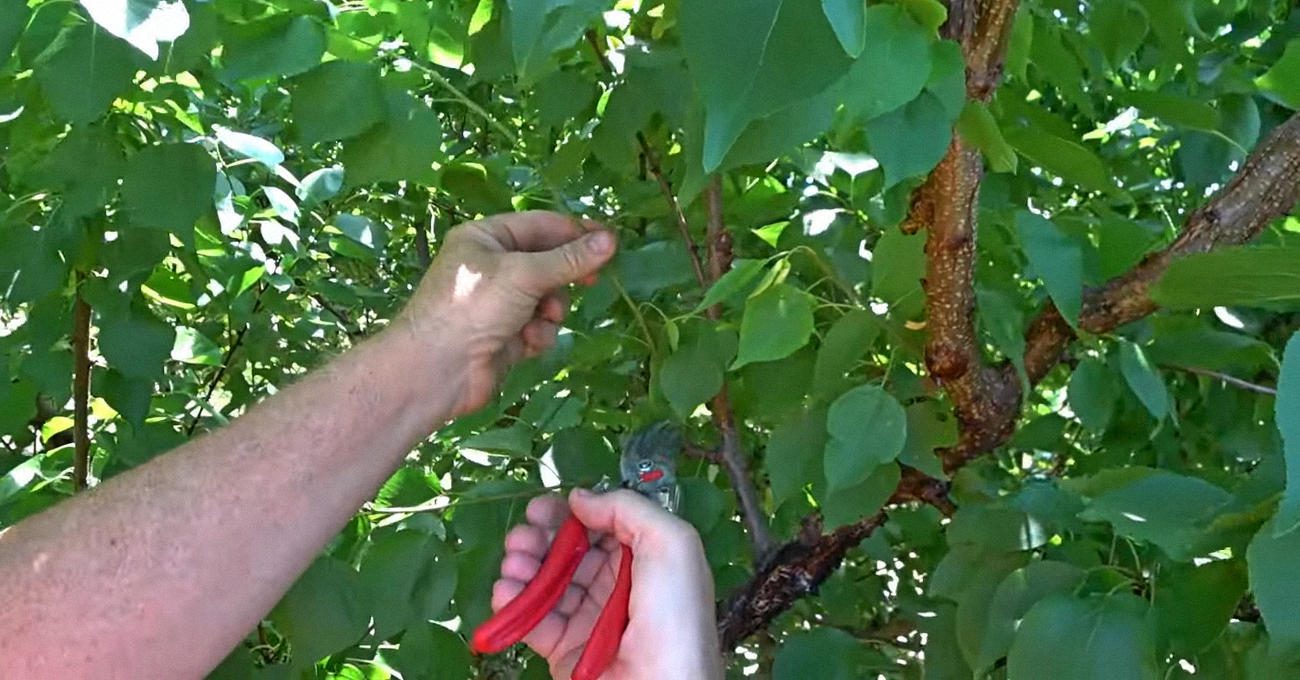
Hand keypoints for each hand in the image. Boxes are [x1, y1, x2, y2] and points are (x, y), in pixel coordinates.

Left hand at [399, 211, 615, 415]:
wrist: (437, 370)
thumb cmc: (474, 307)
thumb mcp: (525, 274)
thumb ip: (569, 259)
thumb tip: (611, 240)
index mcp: (486, 237)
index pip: (541, 226)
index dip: (577, 232)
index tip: (611, 241)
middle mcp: (492, 266)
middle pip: (547, 262)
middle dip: (564, 277)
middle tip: (592, 280)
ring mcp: (499, 302)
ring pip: (548, 297)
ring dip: (552, 310)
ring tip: (543, 319)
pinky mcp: (506, 334)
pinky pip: (539, 325)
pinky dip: (539, 333)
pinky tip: (528, 342)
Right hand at [491, 490, 723, 679]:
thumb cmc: (674, 615)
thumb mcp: (671, 544)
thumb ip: (628, 508)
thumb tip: (581, 498)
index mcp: (645, 559)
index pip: (601, 526)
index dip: (570, 514)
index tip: (543, 507)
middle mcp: (616, 586)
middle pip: (568, 551)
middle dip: (540, 537)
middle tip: (521, 535)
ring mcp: (588, 619)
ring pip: (546, 582)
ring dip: (522, 566)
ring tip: (512, 561)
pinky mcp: (565, 650)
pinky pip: (533, 620)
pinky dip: (513, 603)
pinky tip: (504, 590)